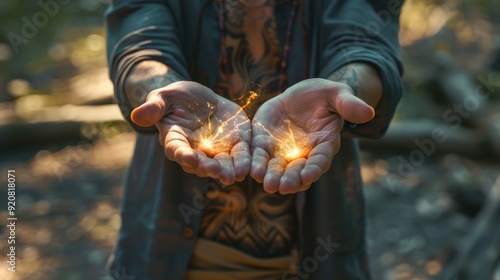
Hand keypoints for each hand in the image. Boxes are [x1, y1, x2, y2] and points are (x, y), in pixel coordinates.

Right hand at [131, 81, 250, 184]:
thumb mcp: (164, 97)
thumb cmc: (177, 98)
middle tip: (214, 171)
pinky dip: (244, 162)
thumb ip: (154, 107)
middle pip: (200, 164)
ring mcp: (216, 151)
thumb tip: (136, 115)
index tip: (188, 158)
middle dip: (207, 168)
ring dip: (226, 171)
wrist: (201, 99)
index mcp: (175, 140)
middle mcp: (195, 151)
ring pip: (221, 165)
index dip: (182, 154)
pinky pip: (240, 155)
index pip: (176, 150)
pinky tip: (248, 169)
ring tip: (232, 176)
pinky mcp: (235, 145)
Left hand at [250, 78, 374, 193]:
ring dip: (272, 177)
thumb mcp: (337, 95)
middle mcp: (303, 154)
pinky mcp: (264, 145)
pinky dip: (255, 164)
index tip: (309, 176)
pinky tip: (249, 170)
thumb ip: (349, 105)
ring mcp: (283, 152)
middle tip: (283, 187)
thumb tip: (368, 112)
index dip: (315, 168)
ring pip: (277, 169)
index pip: (321, 160)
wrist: (300, 96)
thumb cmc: (324, 96)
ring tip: (266, 183)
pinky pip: (259, 157)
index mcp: (324, 144)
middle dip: (291, 179)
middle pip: (298, 171)